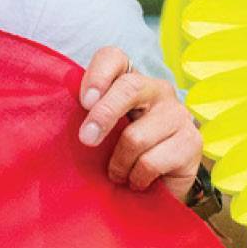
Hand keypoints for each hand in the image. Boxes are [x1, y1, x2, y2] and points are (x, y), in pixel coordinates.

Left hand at [76, 47, 201, 201]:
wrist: (155, 189)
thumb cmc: (117, 155)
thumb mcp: (97, 133)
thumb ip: (84, 118)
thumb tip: (53, 113)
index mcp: (130, 81)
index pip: (114, 58)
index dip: (98, 75)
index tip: (84, 102)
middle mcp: (158, 90)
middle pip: (129, 88)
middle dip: (102, 116)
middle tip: (86, 140)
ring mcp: (179, 115)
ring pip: (136, 136)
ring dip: (118, 163)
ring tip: (119, 173)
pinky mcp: (193, 143)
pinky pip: (151, 162)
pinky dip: (136, 177)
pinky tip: (138, 181)